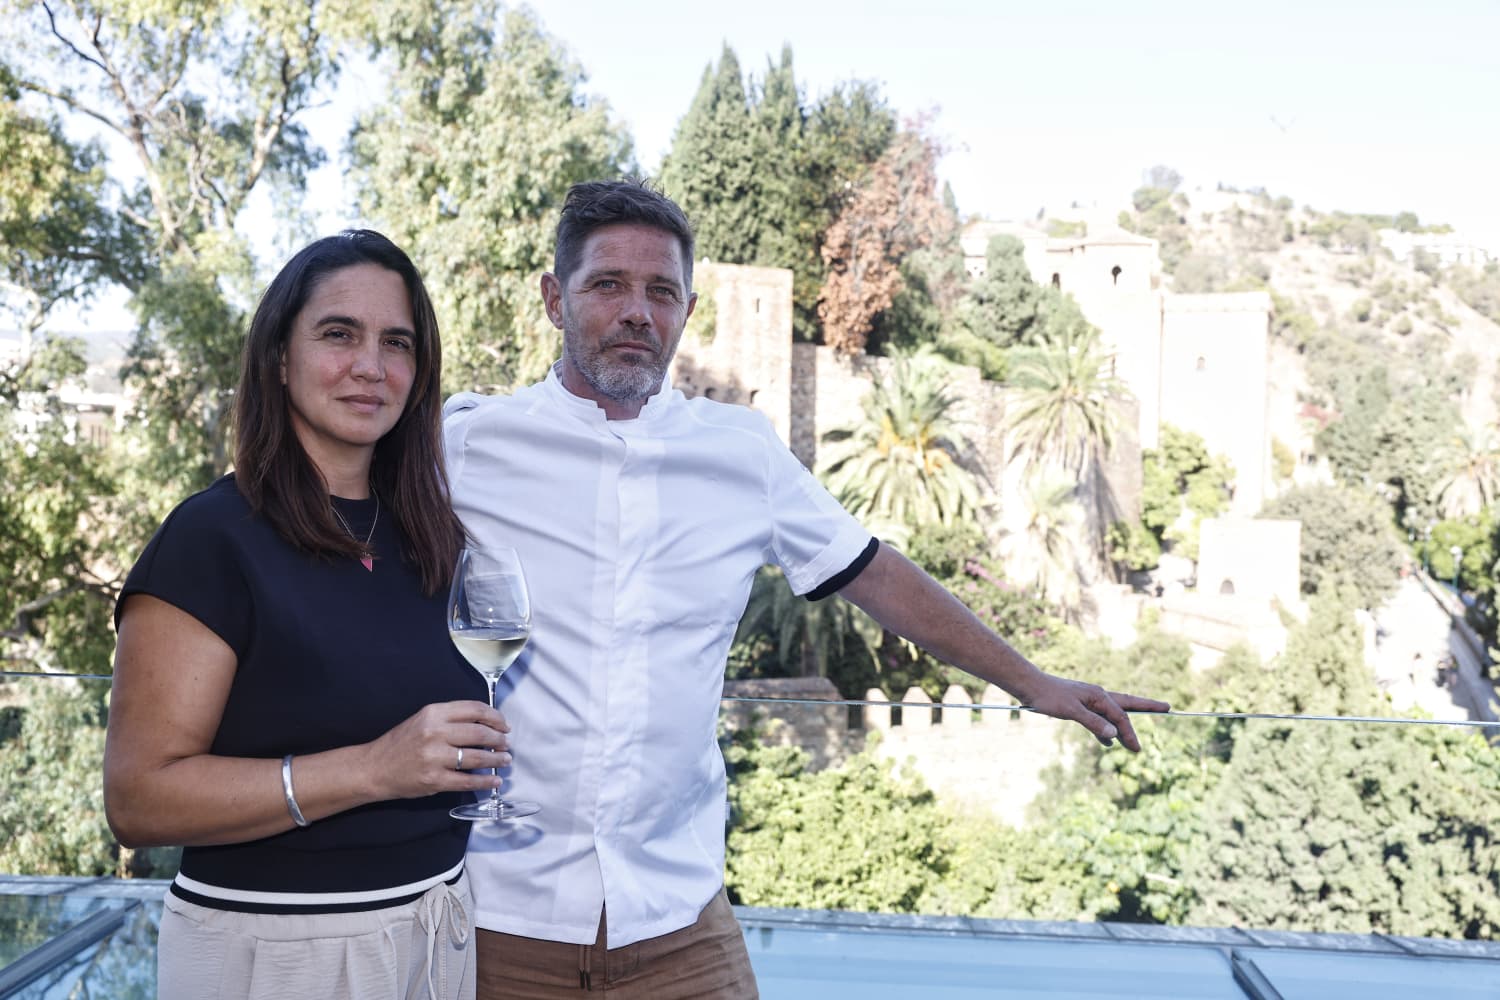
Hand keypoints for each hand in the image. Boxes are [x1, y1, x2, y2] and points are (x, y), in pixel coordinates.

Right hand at [363, 700, 509, 799]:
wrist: (374, 768)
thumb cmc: (400, 743)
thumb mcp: (423, 720)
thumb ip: (450, 719)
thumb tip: (485, 725)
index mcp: (434, 713)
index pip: (474, 710)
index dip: (495, 718)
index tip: (504, 725)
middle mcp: (435, 732)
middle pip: (480, 734)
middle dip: (499, 740)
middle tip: (506, 745)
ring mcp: (435, 757)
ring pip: (477, 757)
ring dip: (496, 760)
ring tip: (505, 761)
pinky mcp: (434, 779)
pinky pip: (467, 781)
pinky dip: (485, 782)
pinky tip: (494, 781)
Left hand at [1020, 674, 1169, 751]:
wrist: (1029, 686)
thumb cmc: (1049, 697)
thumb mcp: (1071, 712)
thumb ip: (1093, 723)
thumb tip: (1114, 735)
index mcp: (1098, 696)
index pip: (1120, 717)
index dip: (1130, 734)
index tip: (1137, 750)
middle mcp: (1097, 695)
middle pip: (1127, 704)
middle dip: (1146, 707)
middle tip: (1167, 707)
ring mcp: (1089, 699)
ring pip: (1113, 712)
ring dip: (1125, 723)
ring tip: (1137, 734)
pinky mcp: (1079, 705)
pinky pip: (1099, 718)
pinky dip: (1106, 730)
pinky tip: (1107, 743)